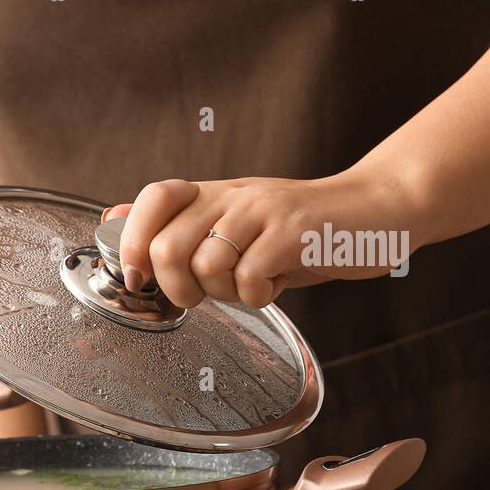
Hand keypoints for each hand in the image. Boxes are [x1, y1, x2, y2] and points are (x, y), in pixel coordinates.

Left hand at [101, 172, 416, 308]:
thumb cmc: (301, 230)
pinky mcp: (293, 233)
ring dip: (224, 292)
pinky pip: (250, 277)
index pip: (153, 198)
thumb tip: (110, 220)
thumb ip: (178, 226)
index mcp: (213, 194)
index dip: (132, 240)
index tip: (138, 277)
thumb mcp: (233, 223)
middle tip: (204, 294)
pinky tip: (276, 283)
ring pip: (207, 264)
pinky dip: (259, 296)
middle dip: (177, 286)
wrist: (378, 210)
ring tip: (251, 283)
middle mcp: (233, 196)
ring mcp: (262, 211)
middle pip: (167, 245)